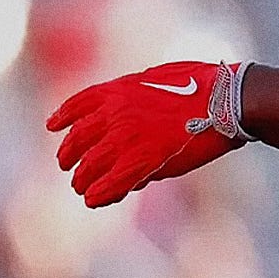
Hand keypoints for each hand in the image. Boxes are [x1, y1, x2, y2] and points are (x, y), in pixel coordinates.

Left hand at [46, 61, 248, 207]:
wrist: (226, 100)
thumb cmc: (202, 84)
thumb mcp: (159, 77)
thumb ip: (135, 95)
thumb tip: (126, 118)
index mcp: (119, 89)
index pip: (78, 104)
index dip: (62, 117)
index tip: (53, 126)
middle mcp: (116, 113)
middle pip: (78, 139)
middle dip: (69, 155)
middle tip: (68, 166)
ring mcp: (128, 138)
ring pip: (90, 165)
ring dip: (83, 179)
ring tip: (82, 188)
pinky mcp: (144, 161)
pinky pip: (111, 183)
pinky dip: (100, 193)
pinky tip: (94, 200)